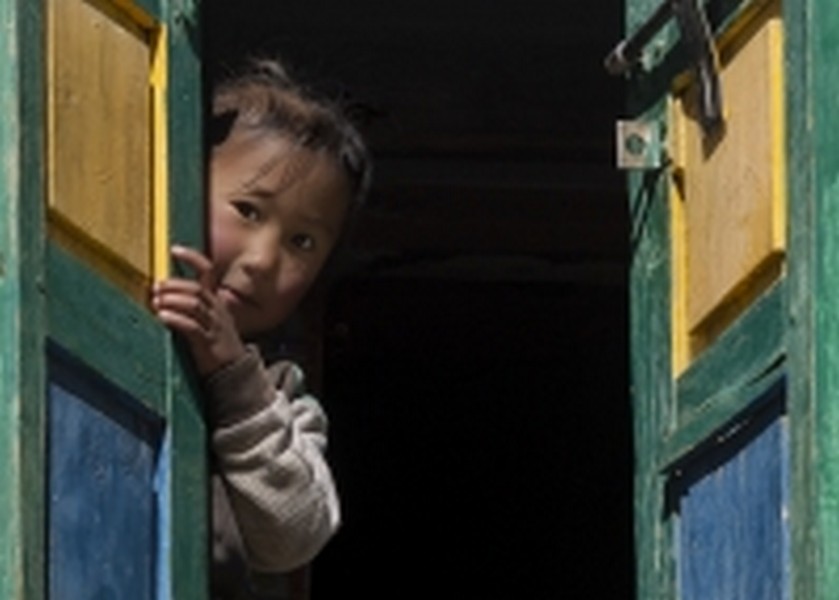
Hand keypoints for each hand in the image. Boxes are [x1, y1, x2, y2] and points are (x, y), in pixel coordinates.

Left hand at [152, 245, 245, 375]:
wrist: (237, 372)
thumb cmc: (217, 346)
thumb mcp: (209, 322)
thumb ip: (192, 308)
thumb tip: (162, 296)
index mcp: (215, 301)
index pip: (207, 272)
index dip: (192, 258)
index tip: (174, 249)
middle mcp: (216, 310)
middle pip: (195, 288)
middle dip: (174, 285)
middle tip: (156, 287)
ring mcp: (214, 326)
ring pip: (194, 305)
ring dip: (172, 301)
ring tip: (155, 301)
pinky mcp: (209, 343)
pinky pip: (192, 327)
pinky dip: (176, 320)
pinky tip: (162, 317)